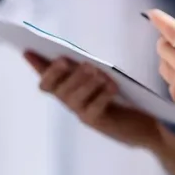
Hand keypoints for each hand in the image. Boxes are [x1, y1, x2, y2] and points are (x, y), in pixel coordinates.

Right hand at [24, 52, 162, 149]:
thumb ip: (87, 68)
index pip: (46, 79)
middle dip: (60, 74)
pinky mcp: (98, 123)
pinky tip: (112, 86)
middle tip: (71, 60)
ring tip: (96, 71)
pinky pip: (94, 109)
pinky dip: (102, 95)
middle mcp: (71, 102)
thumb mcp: (103, 78)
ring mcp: (83, 114)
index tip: (29, 51)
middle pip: (56, 89)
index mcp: (69, 89)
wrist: (145, 123)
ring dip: (83, 82)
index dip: (37, 67)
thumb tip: (71, 54)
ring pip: (72, 98)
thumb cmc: (123, 97)